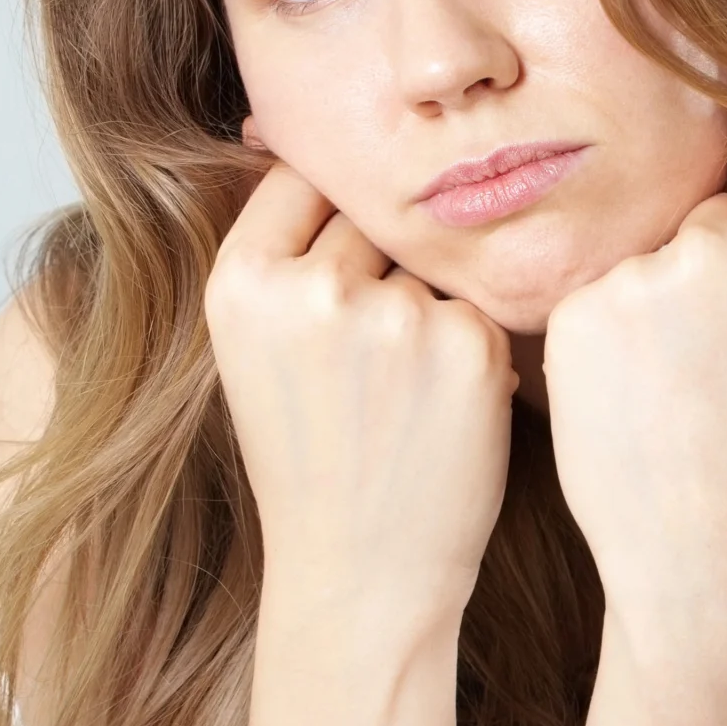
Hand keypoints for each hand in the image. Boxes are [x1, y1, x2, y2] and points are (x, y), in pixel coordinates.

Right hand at [204, 165, 515, 617]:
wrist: (360, 571)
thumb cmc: (313, 459)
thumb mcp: (261, 349)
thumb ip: (289, 260)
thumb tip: (330, 154)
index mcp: (242, 281)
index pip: (303, 178)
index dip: (336, 207)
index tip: (348, 247)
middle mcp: (313, 288)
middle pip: (377, 219)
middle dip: (388, 268)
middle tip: (380, 355)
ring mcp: (395, 315)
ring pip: (434, 268)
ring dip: (436, 312)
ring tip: (407, 395)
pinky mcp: (471, 346)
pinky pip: (484, 312)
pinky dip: (478, 352)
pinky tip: (448, 411)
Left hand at [542, 122, 726, 649]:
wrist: (705, 553)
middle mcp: (711, 251)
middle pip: (703, 206)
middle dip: (714, 259)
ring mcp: (635, 282)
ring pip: (648, 251)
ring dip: (659, 298)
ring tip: (681, 387)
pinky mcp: (574, 316)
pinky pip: (596, 293)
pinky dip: (609, 335)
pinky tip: (635, 397)